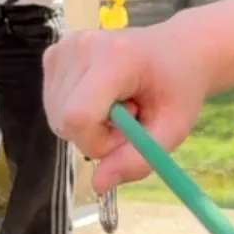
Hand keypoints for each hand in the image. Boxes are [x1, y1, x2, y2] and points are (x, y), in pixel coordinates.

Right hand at [43, 21, 208, 191]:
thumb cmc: (178, 88)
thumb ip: (138, 159)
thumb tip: (98, 186)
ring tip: (120, 104)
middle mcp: (80, 47)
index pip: (78, 116)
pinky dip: (78, 112)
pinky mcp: (54, 55)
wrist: (176, 50)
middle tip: (131, 118)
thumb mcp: (172, 129)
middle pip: (65, 121)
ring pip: (57, 117)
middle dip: (96, 136)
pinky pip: (55, 105)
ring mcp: (63, 49)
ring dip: (88, 125)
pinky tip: (103, 96)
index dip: (99, 142)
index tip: (127, 134)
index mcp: (114, 57)